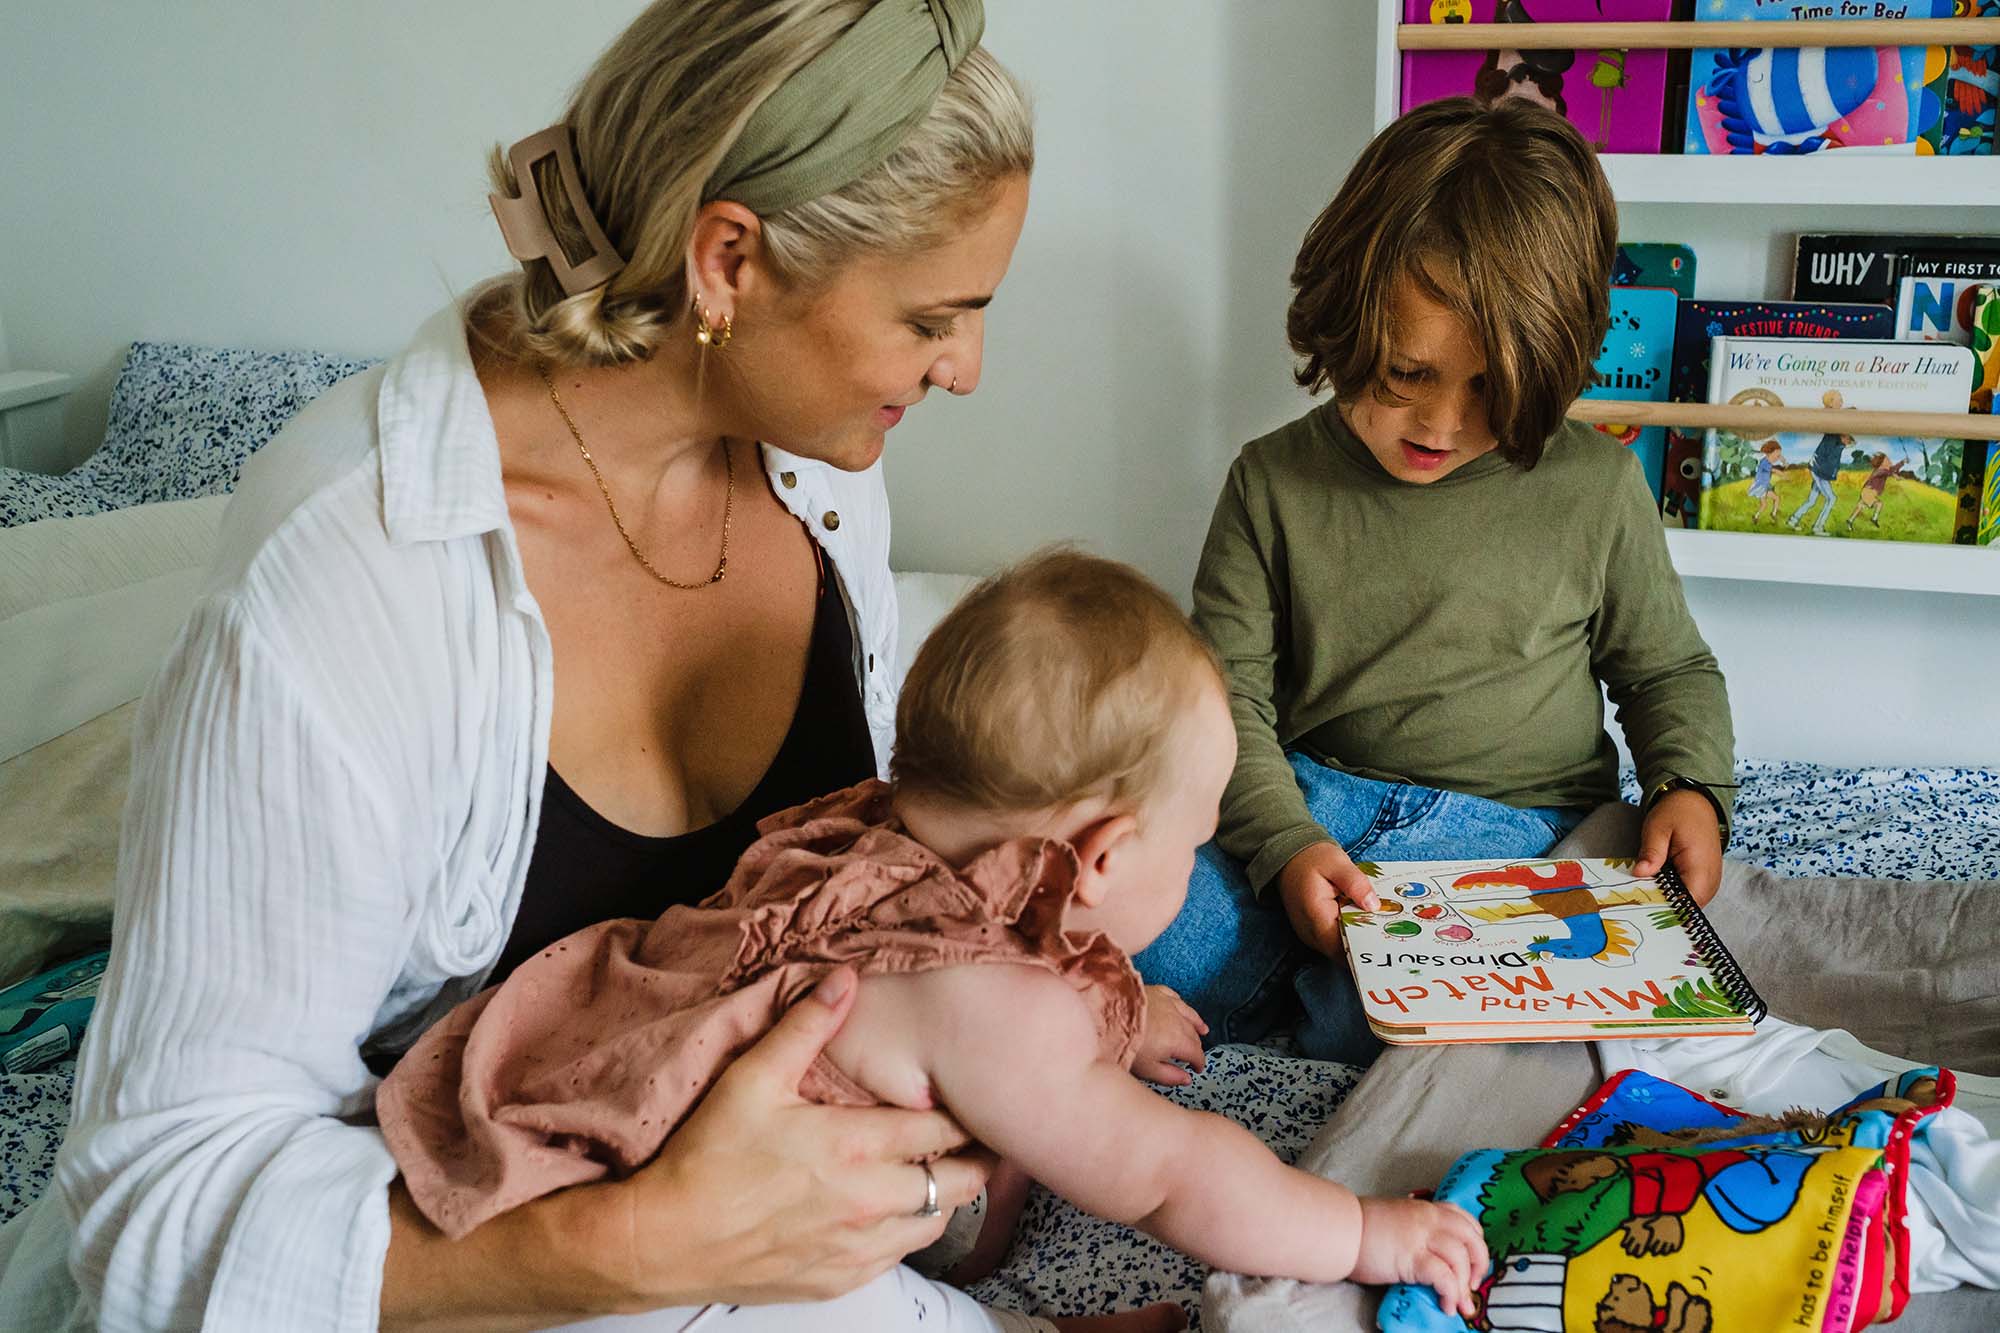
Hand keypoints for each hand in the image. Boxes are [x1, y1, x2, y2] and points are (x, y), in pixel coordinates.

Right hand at [586, 967, 995, 1309]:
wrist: (666, 1240)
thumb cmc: (707, 1157)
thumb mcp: (753, 1078)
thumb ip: (806, 1026)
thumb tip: (846, 978)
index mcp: (856, 1146)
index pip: (943, 1128)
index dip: (967, 1113)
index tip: (975, 1100)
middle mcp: (869, 1201)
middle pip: (958, 1182)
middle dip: (974, 1159)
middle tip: (978, 1140)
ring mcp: (858, 1248)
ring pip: (934, 1223)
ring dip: (944, 1197)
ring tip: (940, 1173)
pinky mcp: (840, 1281)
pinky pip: (898, 1258)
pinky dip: (907, 1232)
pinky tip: (894, 1213)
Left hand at [1131, 984, 1207, 1085]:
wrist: (1105, 1015)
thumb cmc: (1123, 1043)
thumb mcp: (1147, 1070)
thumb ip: (1170, 1076)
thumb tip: (1185, 1079)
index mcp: (1177, 1040)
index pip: (1196, 1053)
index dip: (1199, 1063)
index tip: (1197, 1068)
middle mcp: (1176, 1020)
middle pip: (1193, 1035)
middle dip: (1196, 1046)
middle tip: (1195, 1054)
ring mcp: (1166, 1004)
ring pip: (1188, 1014)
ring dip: (1197, 1023)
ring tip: (1203, 1029)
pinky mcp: (1155, 992)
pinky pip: (1175, 997)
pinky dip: (1182, 1004)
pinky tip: (1182, 1005)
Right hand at [1277, 841, 1378, 956]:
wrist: (1291, 859)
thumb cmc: (1312, 859)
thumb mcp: (1337, 862)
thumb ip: (1355, 883)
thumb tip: (1374, 905)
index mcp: (1316, 917)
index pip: (1344, 947)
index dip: (1366, 947)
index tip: (1388, 942)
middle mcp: (1312, 934)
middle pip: (1345, 953)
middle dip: (1369, 945)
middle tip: (1395, 935)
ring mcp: (1313, 937)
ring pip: (1343, 951)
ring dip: (1362, 941)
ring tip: (1386, 928)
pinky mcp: (1317, 934)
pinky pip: (1338, 942)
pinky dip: (1354, 935)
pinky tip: (1369, 922)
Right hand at [1350, 1196, 1488, 1321]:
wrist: (1339, 1229)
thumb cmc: (1360, 1226)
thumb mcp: (1396, 1218)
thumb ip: (1416, 1229)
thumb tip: (1430, 1253)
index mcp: (1425, 1208)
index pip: (1465, 1220)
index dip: (1475, 1242)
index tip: (1472, 1261)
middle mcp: (1429, 1219)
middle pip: (1472, 1238)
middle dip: (1480, 1265)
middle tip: (1473, 1285)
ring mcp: (1422, 1237)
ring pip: (1461, 1258)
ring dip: (1465, 1286)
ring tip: (1459, 1305)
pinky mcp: (1413, 1258)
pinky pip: (1444, 1277)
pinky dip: (1451, 1293)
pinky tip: (1446, 1305)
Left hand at [1635, 790, 1722, 905]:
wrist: (1696, 802)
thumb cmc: (1677, 813)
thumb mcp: (1658, 828)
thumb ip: (1651, 852)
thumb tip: (1640, 874)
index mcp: (1700, 870)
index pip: (1685, 905)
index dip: (1663, 909)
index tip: (1640, 907)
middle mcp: (1710, 882)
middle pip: (1685, 910)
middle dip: (1661, 907)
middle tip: (1635, 901)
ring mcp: (1710, 883)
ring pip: (1686, 905)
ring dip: (1666, 901)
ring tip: (1644, 893)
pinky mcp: (1704, 881)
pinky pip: (1688, 896)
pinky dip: (1672, 894)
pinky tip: (1655, 887)